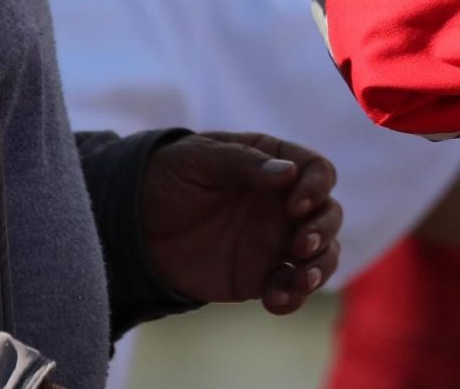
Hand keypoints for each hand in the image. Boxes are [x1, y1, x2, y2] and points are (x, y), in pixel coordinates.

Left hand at [141, 132, 342, 314]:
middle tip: (299, 245)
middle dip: (323, 230)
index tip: (296, 204)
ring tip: (301, 280)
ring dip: (320, 267)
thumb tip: (288, 173)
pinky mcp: (259, 277)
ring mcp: (274, 242)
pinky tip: (276, 301)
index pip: (317, 171)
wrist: (131, 225)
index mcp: (273, 165)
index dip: (316, 187)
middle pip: (329, 214)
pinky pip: (290, 288)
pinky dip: (292, 297)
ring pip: (322, 254)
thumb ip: (241, 162)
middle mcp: (282, 204)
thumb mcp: (197, 158)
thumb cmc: (165, 178)